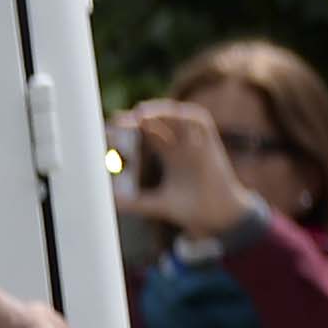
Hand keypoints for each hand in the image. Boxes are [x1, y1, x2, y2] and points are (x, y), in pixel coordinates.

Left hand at [113, 98, 257, 239]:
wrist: (217, 216)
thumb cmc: (192, 209)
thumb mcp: (157, 204)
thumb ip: (135, 203)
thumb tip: (111, 204)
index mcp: (171, 156)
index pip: (150, 133)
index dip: (133, 127)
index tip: (112, 128)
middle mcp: (183, 146)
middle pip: (161, 122)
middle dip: (141, 117)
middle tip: (118, 120)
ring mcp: (197, 144)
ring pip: (180, 117)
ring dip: (162, 111)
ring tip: (140, 113)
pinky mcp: (211, 145)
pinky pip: (202, 123)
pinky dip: (187, 117)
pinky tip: (171, 119)